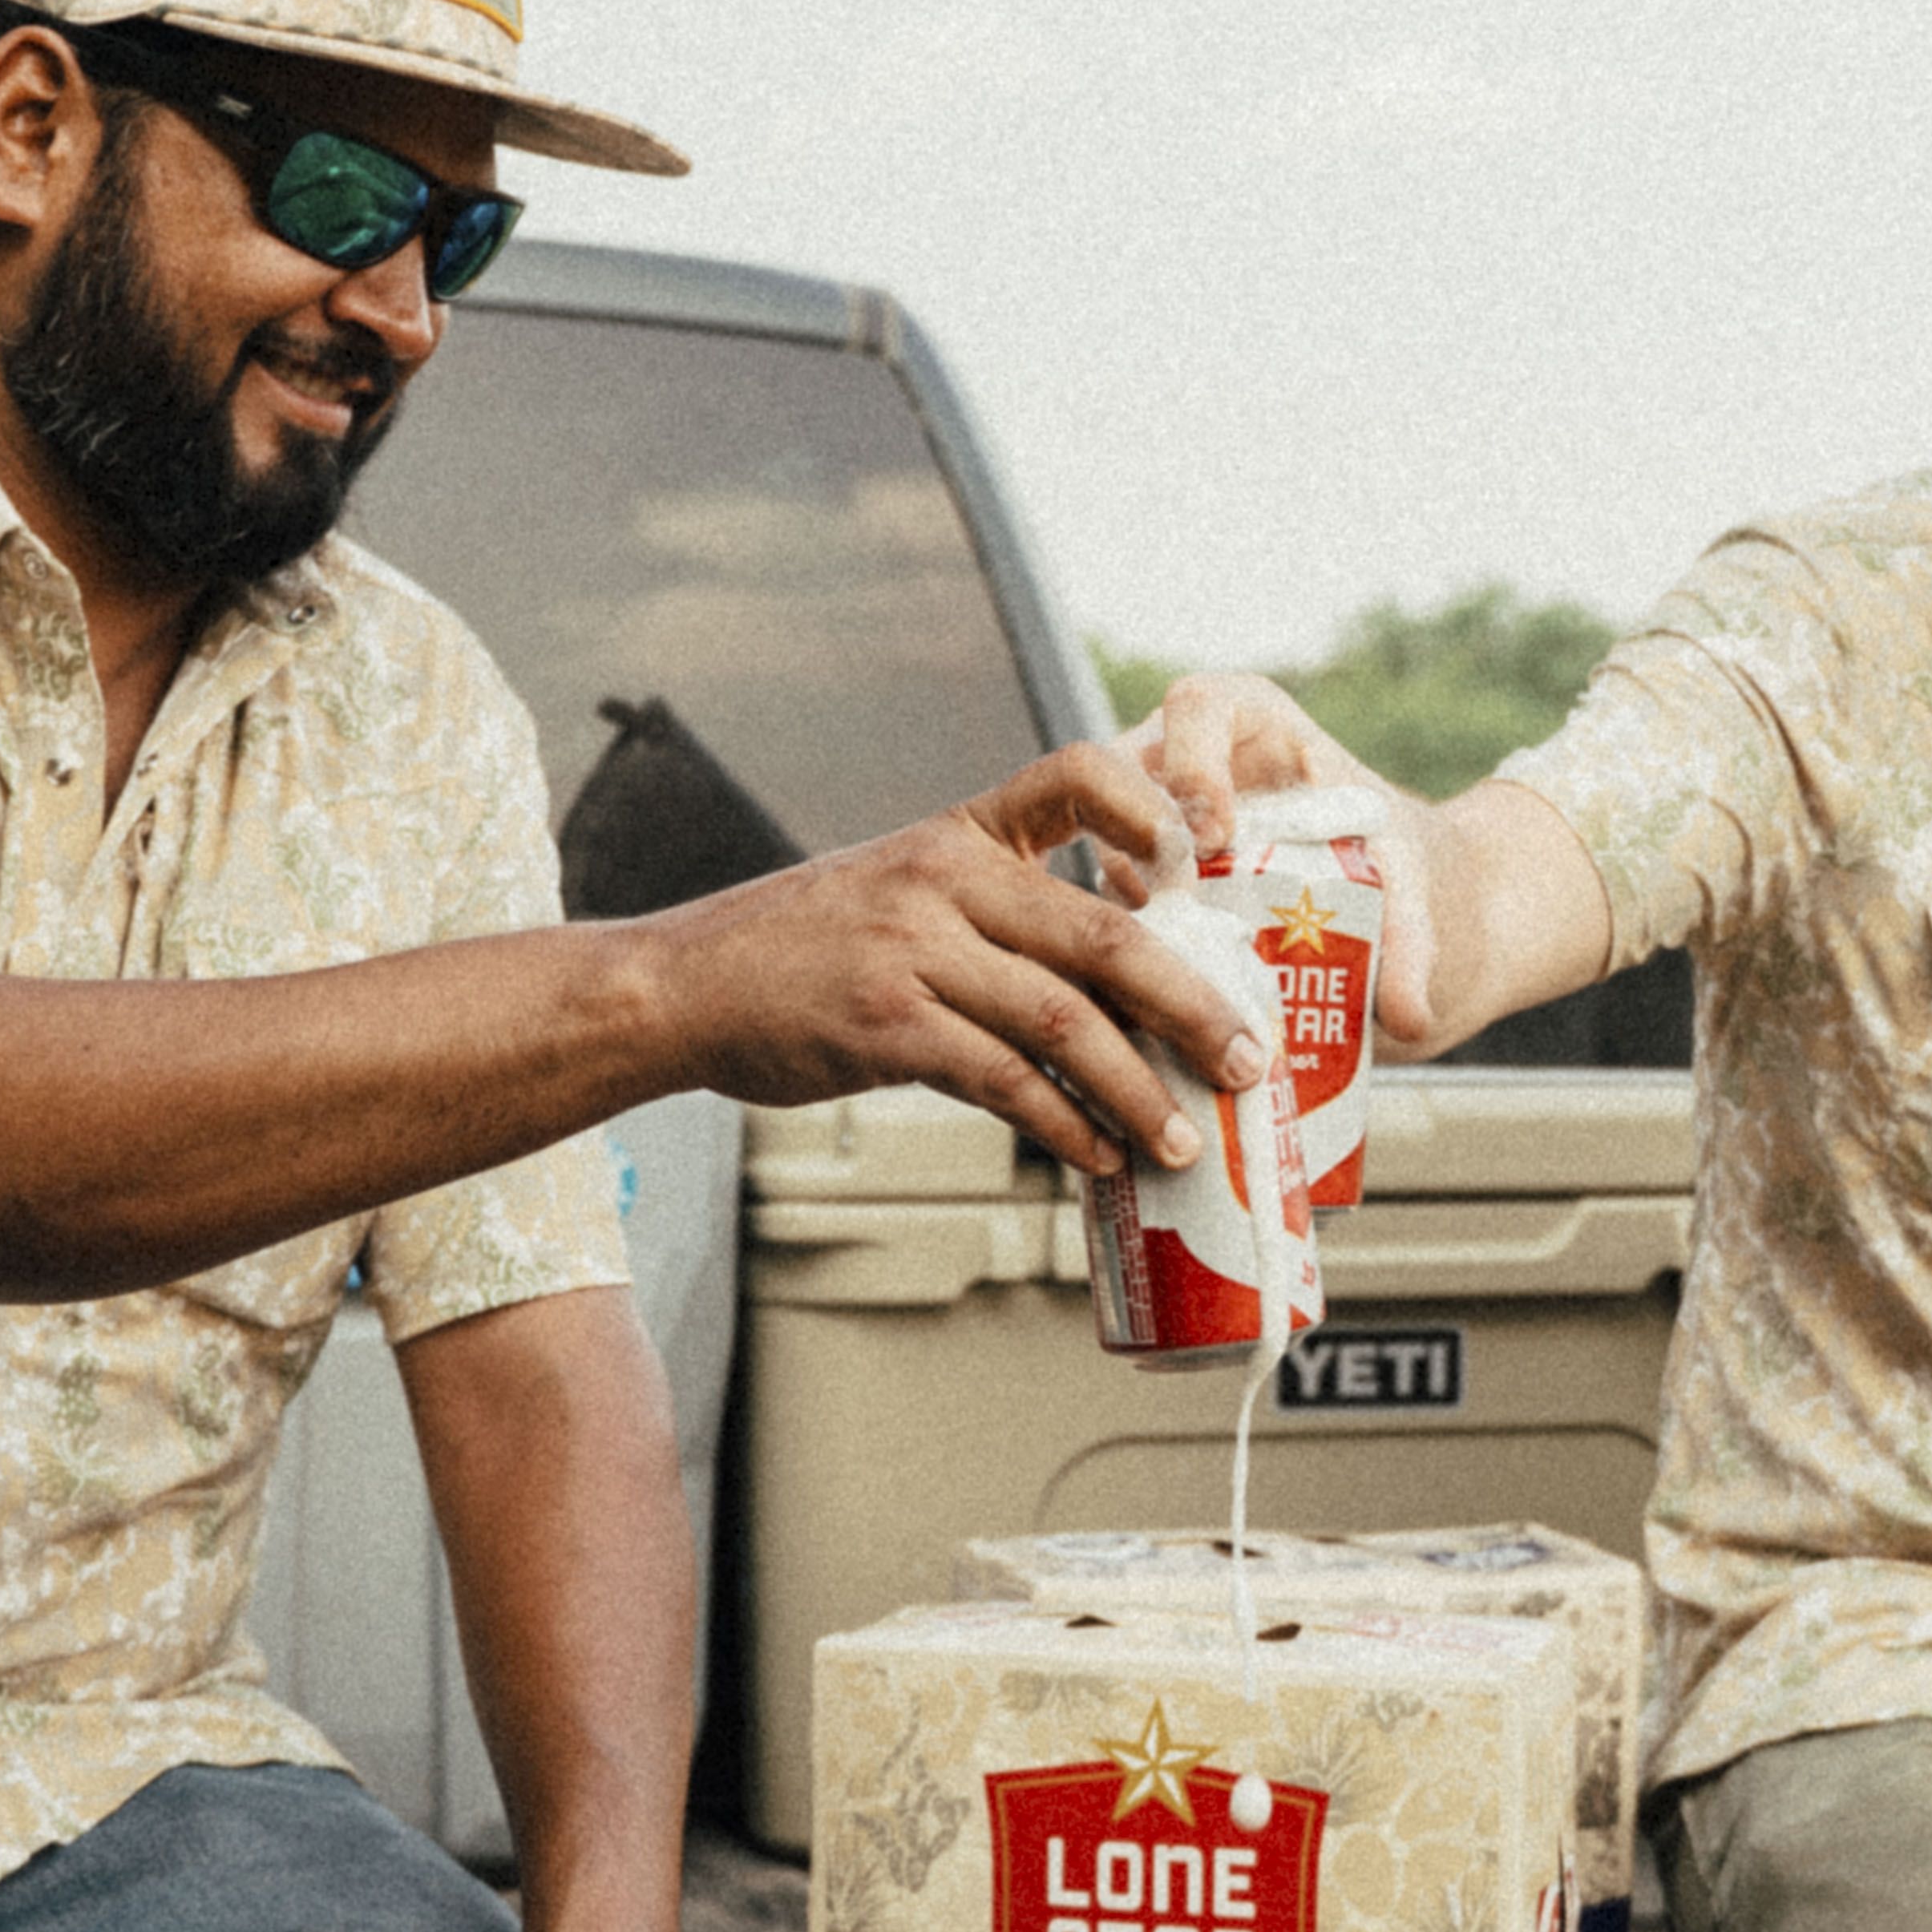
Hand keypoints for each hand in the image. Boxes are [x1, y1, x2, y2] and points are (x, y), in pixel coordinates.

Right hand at [634, 741, 1267, 1174]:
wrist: (683, 984)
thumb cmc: (803, 949)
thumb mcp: (898, 891)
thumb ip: (995, 919)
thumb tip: (1116, 997)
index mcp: (960, 833)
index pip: (1076, 777)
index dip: (1156, 807)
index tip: (1214, 862)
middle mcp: (943, 879)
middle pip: (1104, 933)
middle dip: (1192, 1005)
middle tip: (1249, 1060)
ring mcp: (913, 951)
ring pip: (1062, 1020)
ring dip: (1138, 1088)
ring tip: (1185, 1138)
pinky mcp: (886, 1025)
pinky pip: (1002, 1080)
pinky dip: (1064, 1124)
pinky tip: (1097, 1154)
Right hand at [1134, 675, 1440, 1044]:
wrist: (1354, 882)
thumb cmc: (1372, 851)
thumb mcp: (1397, 882)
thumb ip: (1408, 940)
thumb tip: (1413, 1018)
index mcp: (1243, 714)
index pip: (1198, 708)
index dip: (1194, 765)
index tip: (1215, 837)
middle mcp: (1176, 750)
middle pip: (1122, 772)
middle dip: (1139, 843)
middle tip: (1173, 909)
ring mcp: (1137, 807)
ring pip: (1103, 845)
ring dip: (1134, 905)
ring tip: (1172, 965)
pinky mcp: (1123, 866)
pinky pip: (1108, 897)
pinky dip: (1136, 940)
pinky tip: (1162, 987)